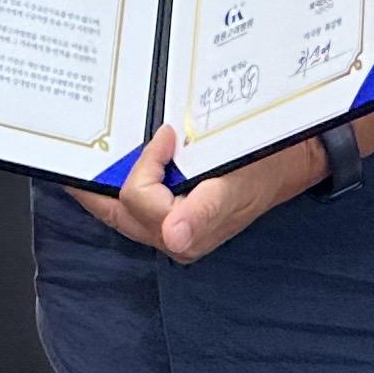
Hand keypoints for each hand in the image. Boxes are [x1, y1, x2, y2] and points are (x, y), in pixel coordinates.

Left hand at [66, 125, 325, 264]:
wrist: (285, 166)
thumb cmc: (261, 174)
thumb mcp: (236, 187)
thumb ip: (205, 212)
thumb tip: (175, 237)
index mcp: (182, 235)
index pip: (138, 199)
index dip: (147, 164)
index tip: (168, 136)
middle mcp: (169, 235)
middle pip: (114, 208)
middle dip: (98, 181)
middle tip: (88, 143)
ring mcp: (168, 226)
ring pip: (117, 206)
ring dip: (105, 180)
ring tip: (90, 151)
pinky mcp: (169, 213)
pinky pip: (132, 199)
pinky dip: (122, 177)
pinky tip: (111, 159)